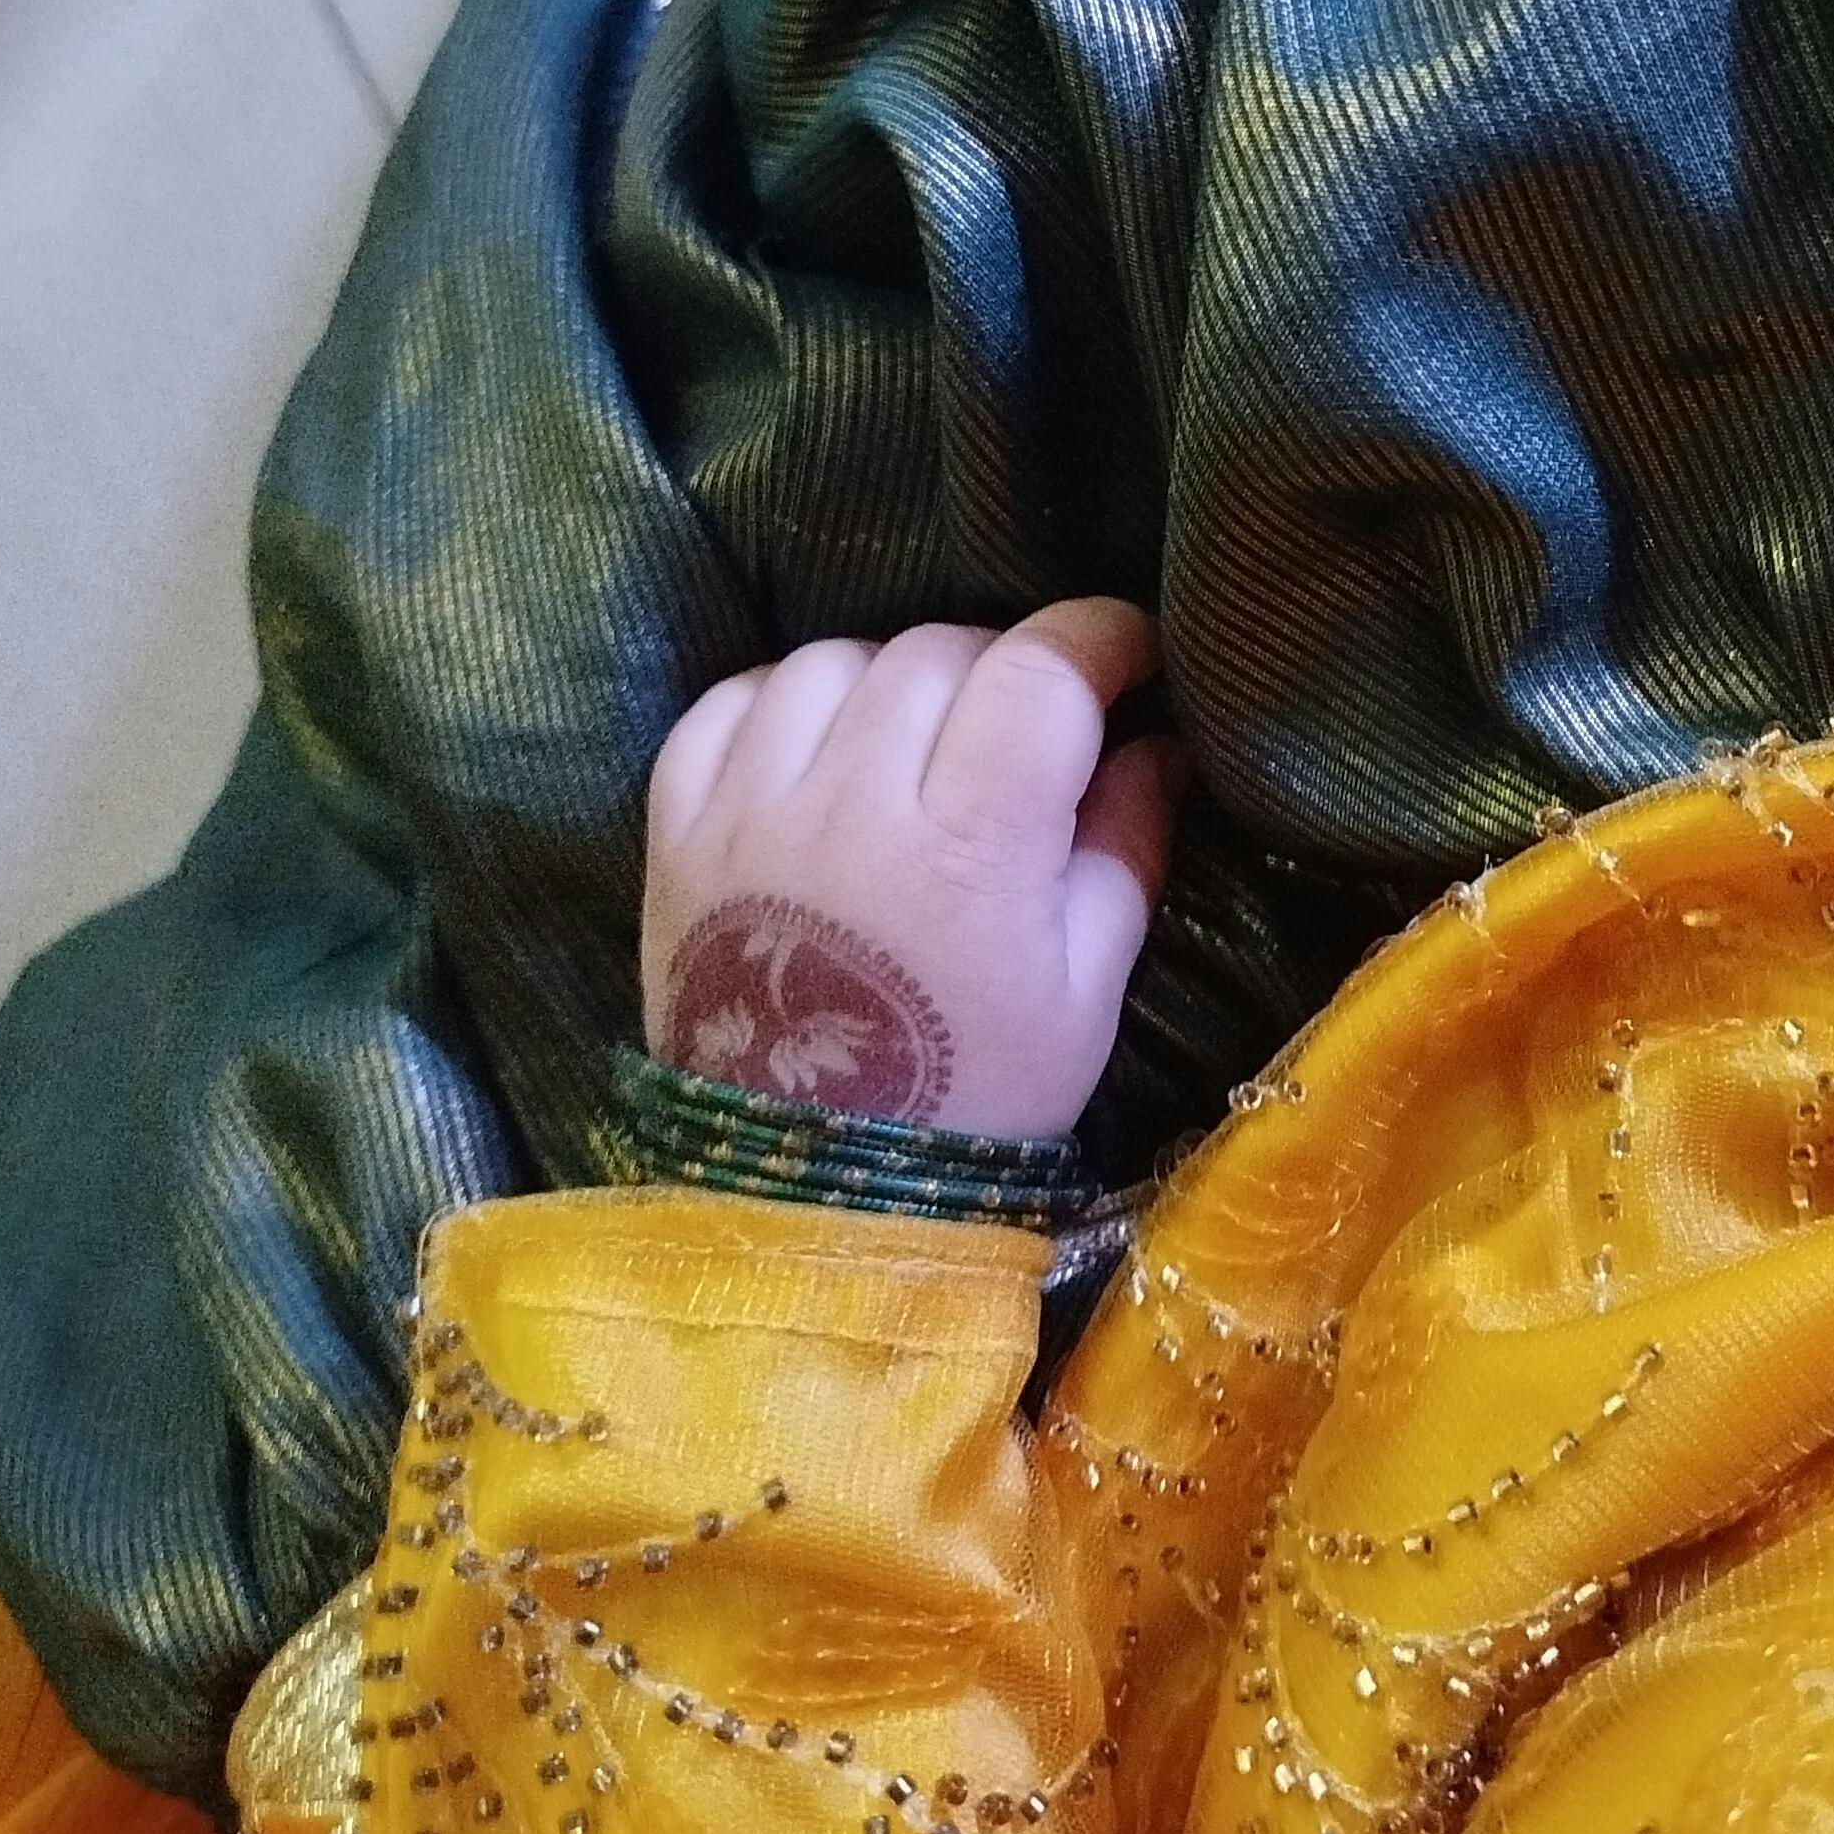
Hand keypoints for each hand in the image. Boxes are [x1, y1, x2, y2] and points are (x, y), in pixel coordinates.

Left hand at [641, 600, 1179, 1138]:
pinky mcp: (675, 832)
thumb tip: (1158, 744)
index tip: (1130, 656)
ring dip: (895, 681)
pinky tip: (824, 752)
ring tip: (922, 744)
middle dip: (1007, 669)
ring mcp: (748, 812)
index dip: (1099, 639)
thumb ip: (1127, 848)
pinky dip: (785, 704)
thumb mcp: (1085, 991)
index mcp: (970, 849)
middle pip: (941, 651)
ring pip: (834, 660)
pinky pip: (729, 704)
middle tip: (1031, 732)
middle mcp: (851, 806)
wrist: (808, 1194)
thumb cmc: (975, 1095)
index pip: (1040, 671)